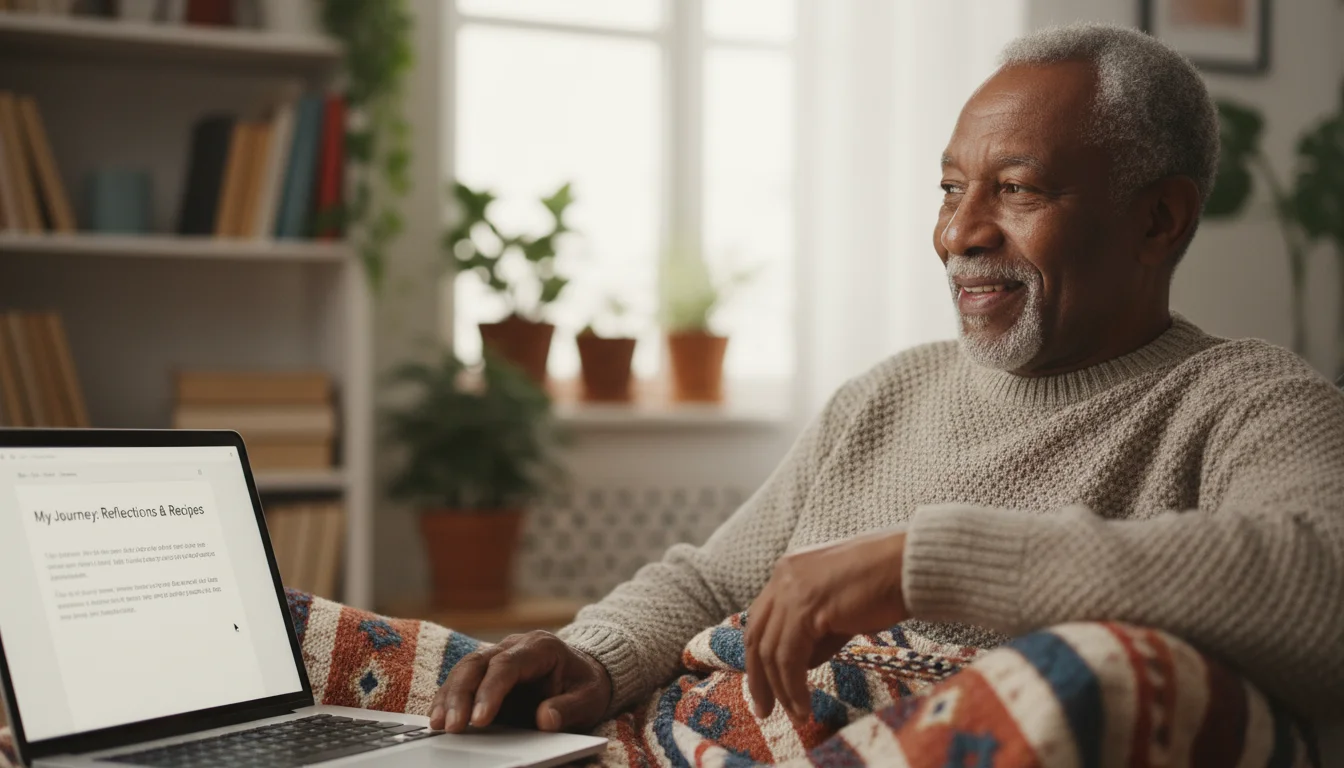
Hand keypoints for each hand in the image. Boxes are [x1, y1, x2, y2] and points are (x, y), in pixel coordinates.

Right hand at [429, 631, 611, 733]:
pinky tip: (438, 718)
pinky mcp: (487, 671)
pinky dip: (448, 698)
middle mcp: (514, 645)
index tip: (479, 720)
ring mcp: (498, 655)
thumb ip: (569, 709)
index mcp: (541, 647)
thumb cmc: (586, 685)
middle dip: (461, 695)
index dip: (490, 691)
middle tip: (451, 727)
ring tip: (438, 725)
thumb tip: (545, 719)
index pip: (508, 665)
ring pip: (464, 669)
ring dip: (448, 697)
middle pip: (478, 663)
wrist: (584, 672)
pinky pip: (462, 680)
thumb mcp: (589, 699)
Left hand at [745, 530, 908, 724]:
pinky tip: (804, 706)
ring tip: (796, 716)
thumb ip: (817, 633)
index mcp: (790, 571)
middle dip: (759, 678)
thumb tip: (801, 665)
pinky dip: (793, 687)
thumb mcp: (842, 611)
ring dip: (780, 690)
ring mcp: (791, 590)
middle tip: (763, 710)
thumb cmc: (887, 586)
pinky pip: (789, 657)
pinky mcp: (806, 608)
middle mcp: (783, 576)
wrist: (911, 566)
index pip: (762, 620)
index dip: (760, 656)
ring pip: (770, 651)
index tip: (765, 688)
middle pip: (757, 635)